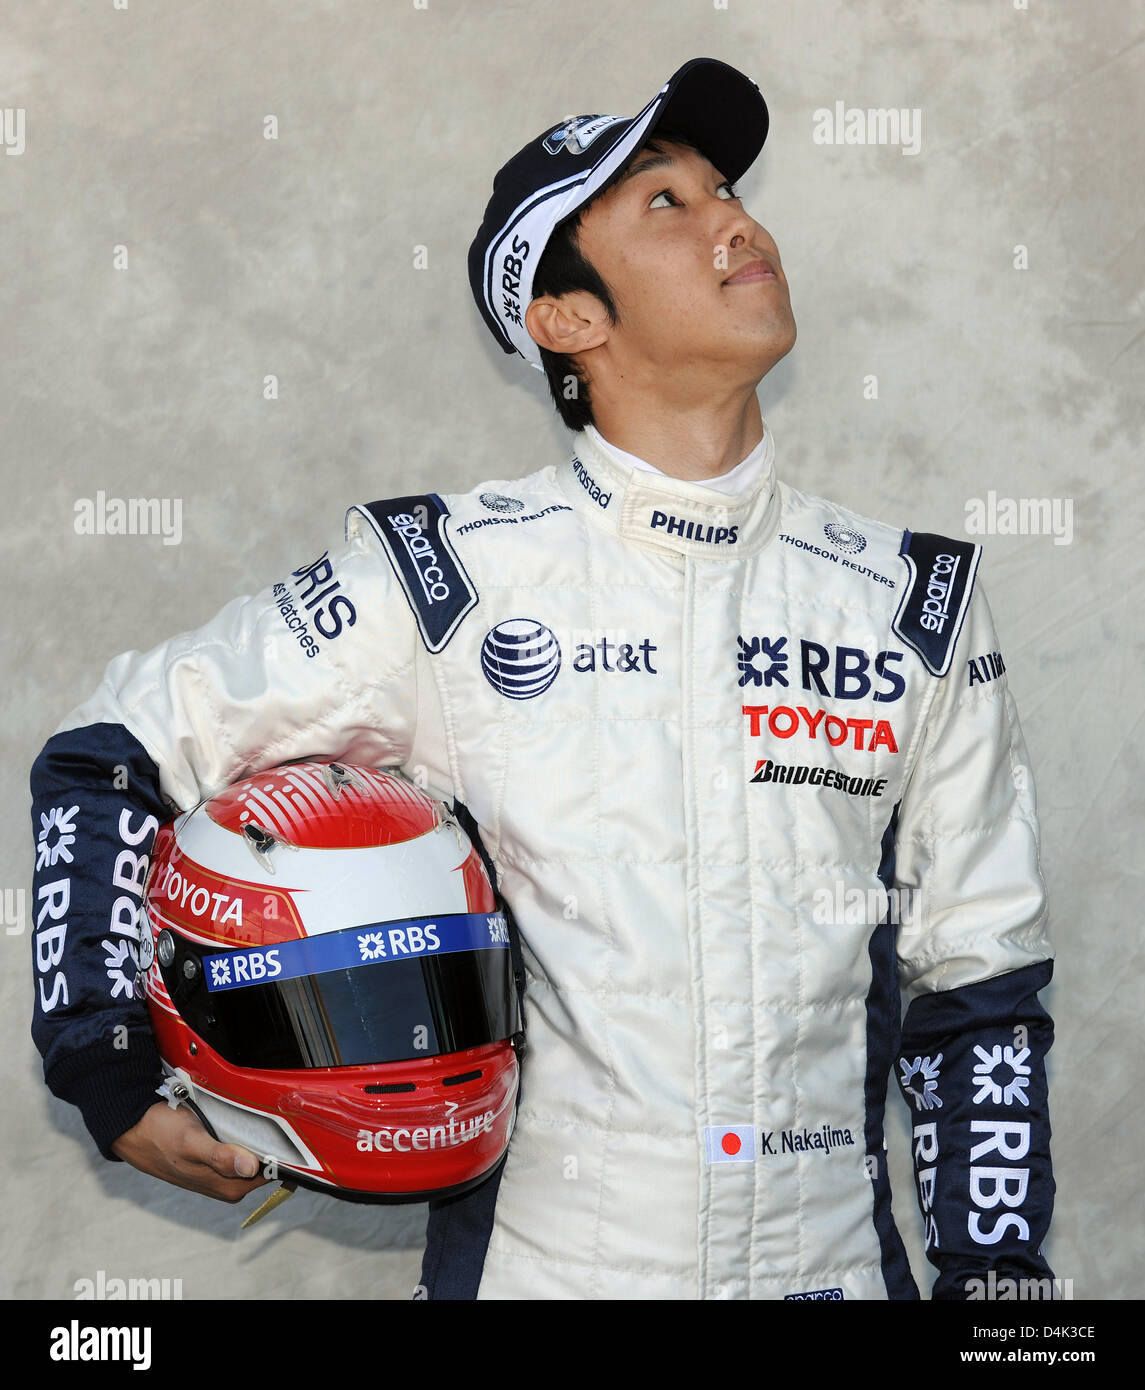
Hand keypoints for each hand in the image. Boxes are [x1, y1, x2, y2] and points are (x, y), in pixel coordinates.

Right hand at [111, 1101, 272, 1202]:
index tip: (281, 1126)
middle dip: (268, 1138)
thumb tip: (250, 1167)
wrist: (134, 1129)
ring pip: (253, 1150)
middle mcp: (230, 1183)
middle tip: (261, 1113)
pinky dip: (241, 1131)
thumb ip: (220, 1156)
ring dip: (253, 1132)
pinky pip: (240, 1144)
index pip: (275, 1171)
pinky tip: (233, 1118)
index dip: (281, 1149)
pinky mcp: (217, 1159)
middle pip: (267, 1160)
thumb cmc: (160, 1135)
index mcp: (231, 1186)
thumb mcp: (191, 1142)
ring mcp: (224, 1171)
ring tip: (242, 1113)